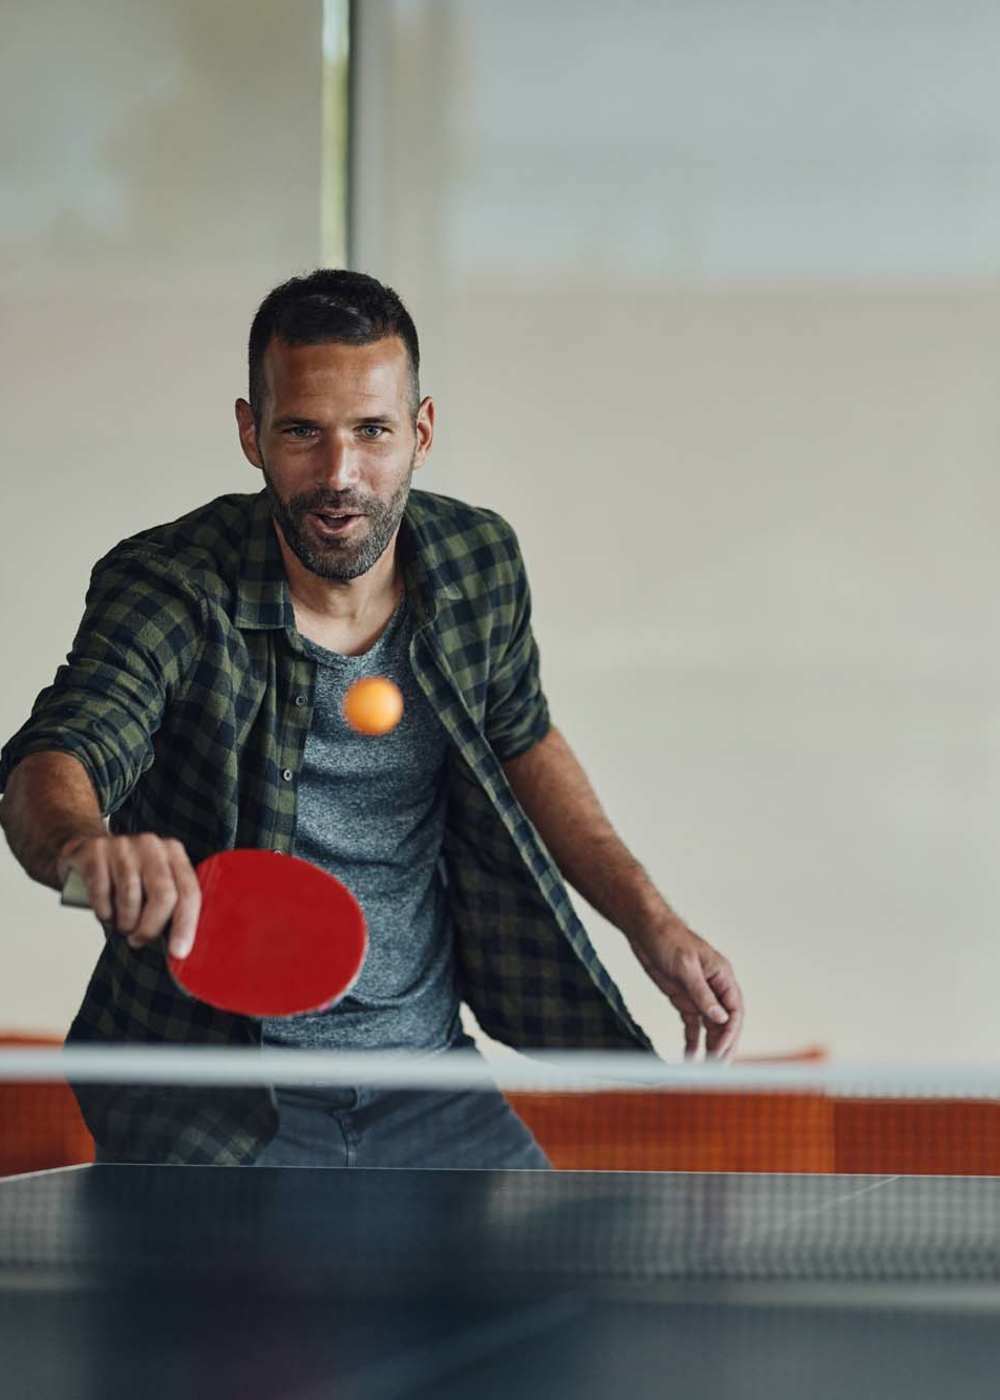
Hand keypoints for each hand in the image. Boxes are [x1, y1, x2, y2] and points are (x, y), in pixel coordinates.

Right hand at [56, 833, 200, 959]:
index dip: (186, 925)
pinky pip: (101, 893)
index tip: (178, 952)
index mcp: (174, 853)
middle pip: (163, 895)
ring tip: (121, 923)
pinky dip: (103, 912)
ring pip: (130, 897)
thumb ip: (170, 907)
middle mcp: (151, 845)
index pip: (189, 892)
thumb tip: (179, 947)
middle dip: (150, 928)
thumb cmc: (126, 875)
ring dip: (124, 922)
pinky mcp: (95, 851)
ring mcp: (123, 846)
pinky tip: (105, 912)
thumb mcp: (154, 884)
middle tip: (138, 940)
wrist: (86, 850)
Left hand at [629, 917, 743, 1059]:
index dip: (730, 1033)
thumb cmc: (667, 939)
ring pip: (710, 1028)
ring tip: (704, 1071)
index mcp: (722, 976)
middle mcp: (715, 988)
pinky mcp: (683, 999)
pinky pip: (692, 1026)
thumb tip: (722, 1019)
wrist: (644, 928)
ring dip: (709, 1048)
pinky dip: (692, 1042)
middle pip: (725, 1023)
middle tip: (716, 1070)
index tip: (720, 1053)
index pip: (734, 1010)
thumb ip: (702, 993)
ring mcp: (699, 995)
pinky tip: (689, 1057)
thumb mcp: (685, 966)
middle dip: (723, 1047)